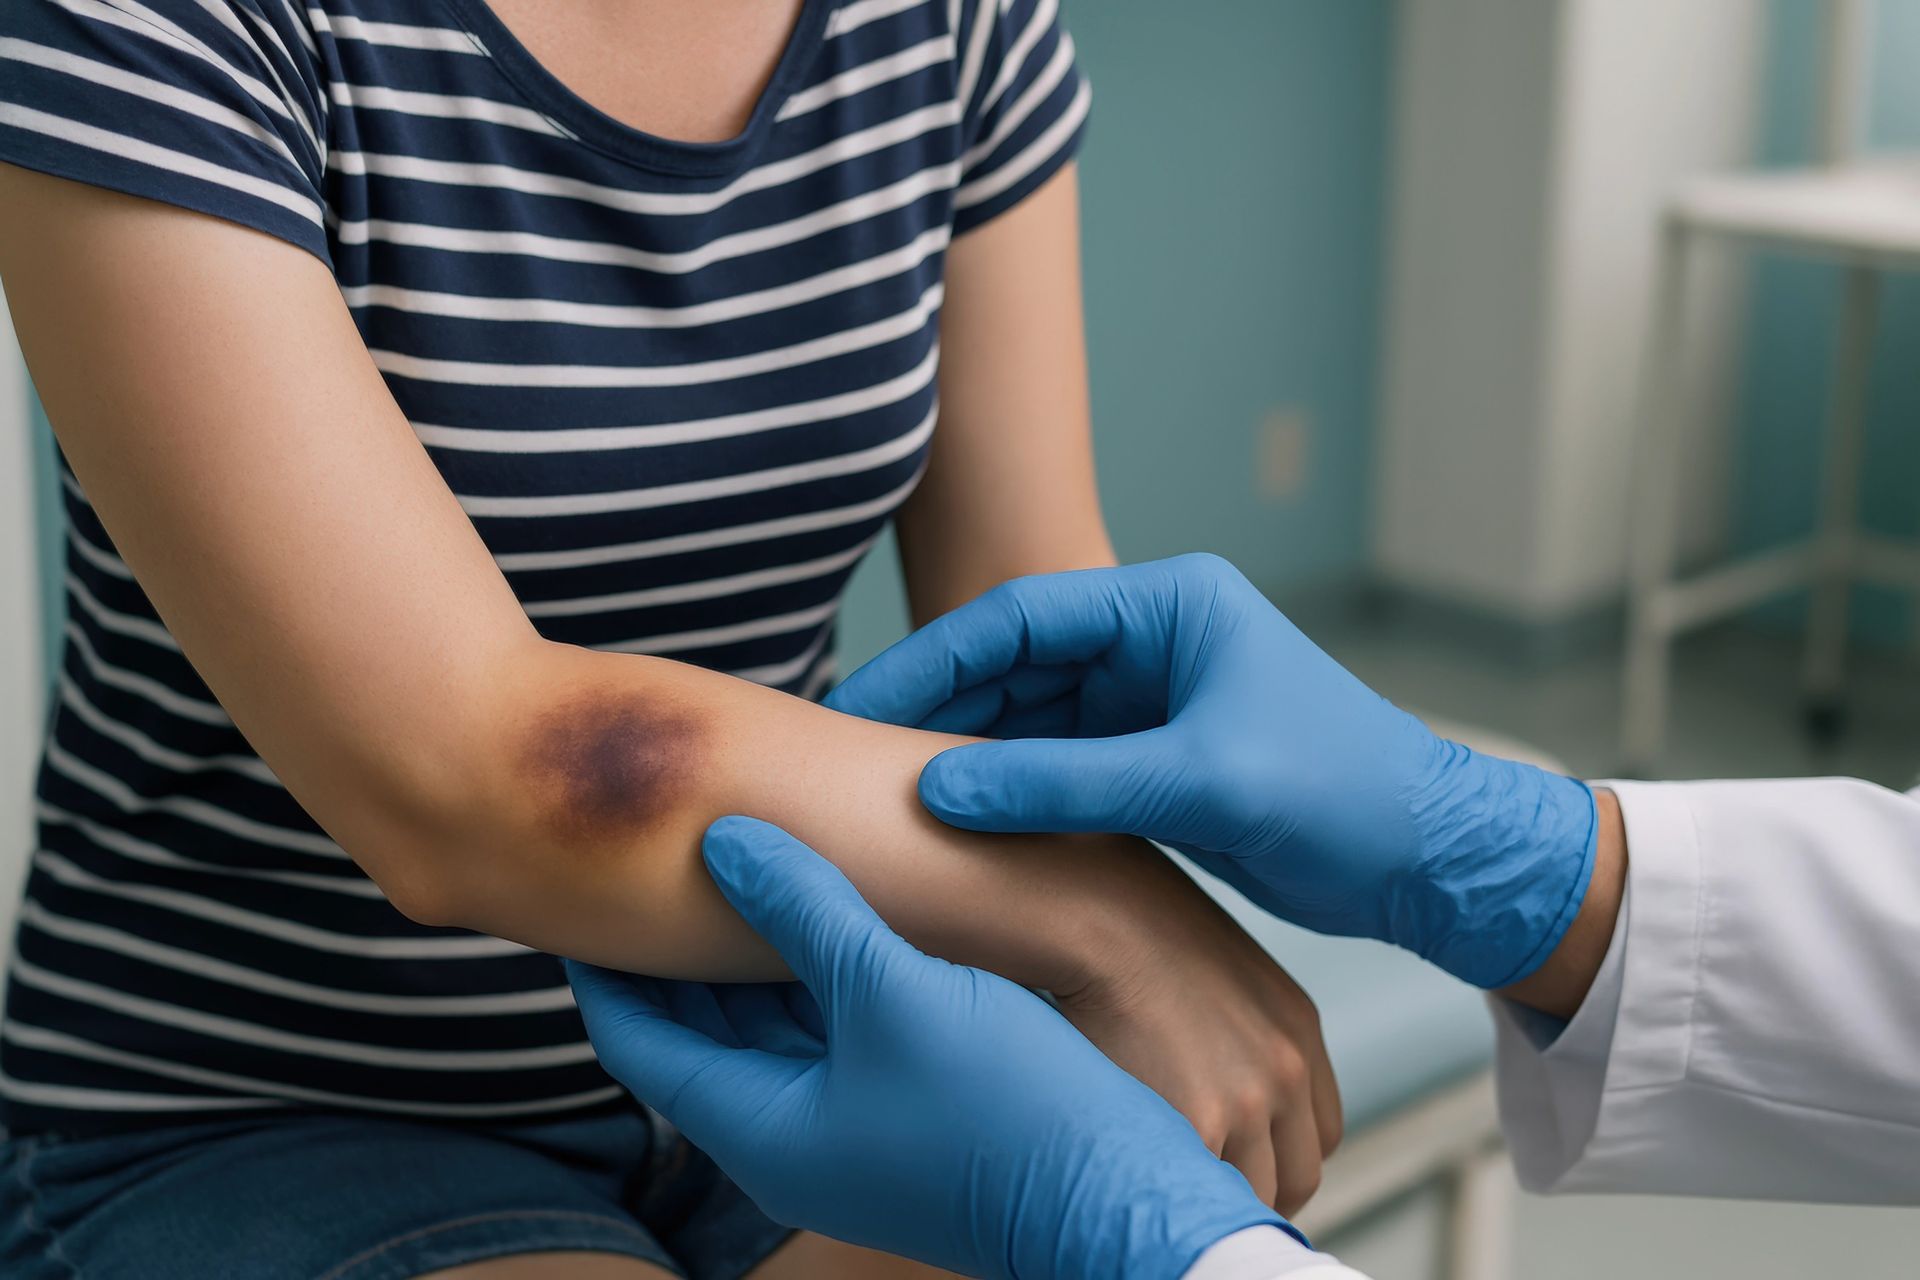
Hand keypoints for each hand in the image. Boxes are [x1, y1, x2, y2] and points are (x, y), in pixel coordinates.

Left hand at [568, 817, 1306, 1279]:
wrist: (1122, 1198)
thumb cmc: (1005, 1106)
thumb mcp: (893, 990)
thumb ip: (805, 908)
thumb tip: (724, 840)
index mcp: (761, 1126)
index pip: (637, 1040)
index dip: (603, 962)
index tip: (579, 885)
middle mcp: (790, 1137)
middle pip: (696, 1034)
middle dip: (671, 949)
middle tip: (649, 854)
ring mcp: (848, 1129)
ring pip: (765, 1028)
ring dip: (746, 954)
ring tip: (730, 861)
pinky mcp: (902, 1113)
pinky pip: (825, 1033)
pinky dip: (808, 974)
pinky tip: (827, 908)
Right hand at [826, 553, 1598, 988]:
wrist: (1428, 862)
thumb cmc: (1343, 797)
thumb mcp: (1202, 784)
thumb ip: (1067, 785)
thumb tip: (936, 791)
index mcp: (1169, 605)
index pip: (1020, 617)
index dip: (931, 662)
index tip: (860, 710)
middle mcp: (1151, 638)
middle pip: (1011, 665)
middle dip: (935, 711)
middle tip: (851, 760)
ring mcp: (1148, 698)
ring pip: (1024, 718)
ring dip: (963, 755)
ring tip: (884, 797)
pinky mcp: (1149, 757)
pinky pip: (1053, 765)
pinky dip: (1006, 793)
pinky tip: (952, 825)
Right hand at [1055, 838, 1341, 1212]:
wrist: (1093, 909)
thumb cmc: (1131, 926)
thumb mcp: (1215, 971)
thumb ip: (1236, 1029)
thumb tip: (1211, 1077)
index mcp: (1296, 1029)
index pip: (1319, 1133)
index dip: (1280, 1158)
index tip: (1243, 1166)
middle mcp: (1286, 1067)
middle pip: (1297, 1175)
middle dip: (1255, 1190)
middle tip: (1203, 1189)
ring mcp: (1250, 1099)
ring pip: (1253, 1194)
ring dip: (1212, 1194)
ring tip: (1165, 1182)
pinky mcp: (1201, 1122)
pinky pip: (1204, 1191)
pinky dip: (1178, 1193)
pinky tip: (1145, 1176)